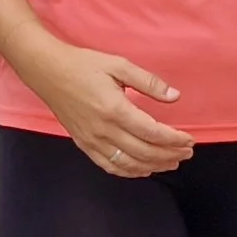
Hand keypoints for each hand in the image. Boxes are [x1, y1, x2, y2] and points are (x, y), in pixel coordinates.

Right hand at [25, 38, 194, 176]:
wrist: (47, 71)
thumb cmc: (82, 65)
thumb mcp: (119, 65)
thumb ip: (148, 82)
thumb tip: (174, 96)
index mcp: (115, 109)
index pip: (153, 133)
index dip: (174, 139)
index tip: (189, 140)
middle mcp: (104, 130)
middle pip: (144, 152)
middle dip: (170, 155)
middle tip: (187, 152)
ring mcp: (92, 140)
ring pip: (129, 164)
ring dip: (154, 166)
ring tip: (172, 162)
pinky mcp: (84, 144)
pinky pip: (109, 166)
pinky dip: (130, 172)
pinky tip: (144, 169)